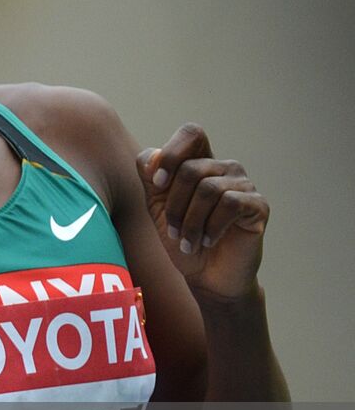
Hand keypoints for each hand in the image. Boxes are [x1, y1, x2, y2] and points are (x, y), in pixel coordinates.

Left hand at [138, 123, 267, 299]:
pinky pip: (231, 204)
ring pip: (208, 188)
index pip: (191, 133)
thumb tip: (152, 157)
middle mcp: (224, 168)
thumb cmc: (180, 238)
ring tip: (189, 241)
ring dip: (191, 221)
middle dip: (174, 205)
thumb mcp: (156, 206)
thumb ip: (150, 177)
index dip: (171, 154)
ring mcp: (244, 184)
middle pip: (191, 168)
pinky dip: (212, 226)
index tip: (157, 185)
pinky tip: (209, 241)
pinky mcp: (258, 205)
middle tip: (173, 231)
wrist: (206, 276)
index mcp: (199, 162)